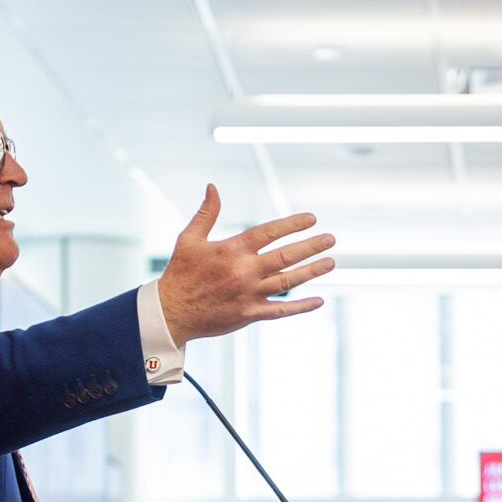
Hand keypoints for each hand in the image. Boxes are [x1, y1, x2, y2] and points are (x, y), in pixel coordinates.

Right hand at [156, 187, 335, 343]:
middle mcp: (244, 271)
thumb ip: (206, 213)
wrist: (171, 312)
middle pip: (286, 256)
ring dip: (312, 271)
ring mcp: (249, 294)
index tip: (311, 219)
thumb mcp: (189, 238)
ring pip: (288, 282)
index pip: (269, 233)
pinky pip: (280, 311)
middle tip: (331, 238)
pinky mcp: (249, 314)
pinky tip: (318, 301)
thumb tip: (213, 186)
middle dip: (311, 246)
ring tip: (331, 262)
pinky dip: (300, 307)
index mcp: (232, 250)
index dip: (292, 224)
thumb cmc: (180, 273)